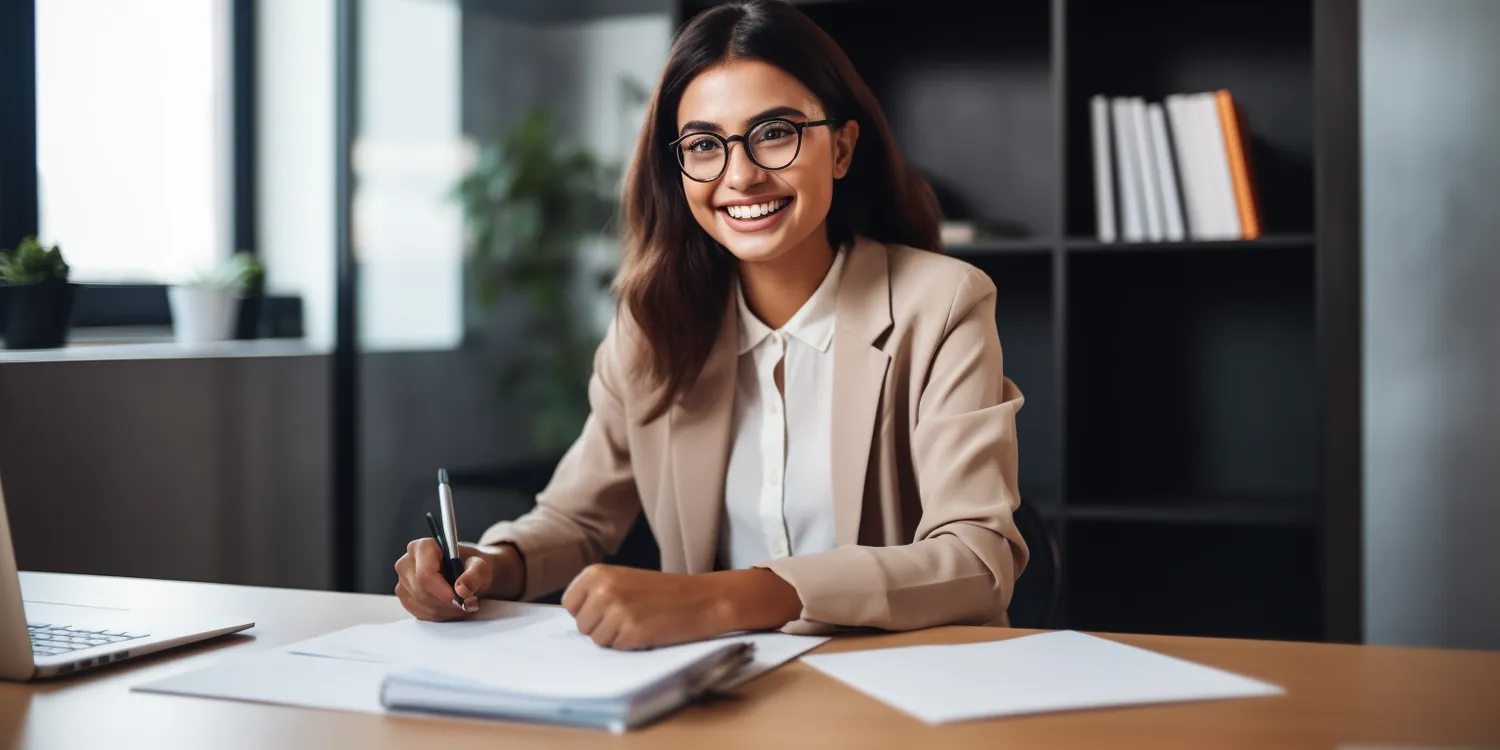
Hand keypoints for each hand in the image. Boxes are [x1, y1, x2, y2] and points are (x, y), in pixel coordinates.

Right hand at [394, 539, 520, 620]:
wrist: (467, 573)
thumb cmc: (471, 566)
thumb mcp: (481, 566)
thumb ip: (475, 575)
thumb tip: (462, 590)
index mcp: (423, 547)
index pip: (425, 574)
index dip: (443, 592)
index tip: (460, 601)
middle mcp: (407, 562)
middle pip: (422, 592)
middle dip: (447, 603)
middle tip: (467, 604)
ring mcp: (403, 580)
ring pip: (420, 604)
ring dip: (444, 610)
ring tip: (462, 605)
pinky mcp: (405, 596)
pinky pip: (418, 612)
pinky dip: (438, 615)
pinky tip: (450, 608)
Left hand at [561, 564, 802, 649]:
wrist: (702, 599)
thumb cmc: (664, 592)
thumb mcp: (624, 580)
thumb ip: (597, 593)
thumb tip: (575, 619)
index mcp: (596, 573)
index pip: (570, 605)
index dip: (589, 612)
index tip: (610, 609)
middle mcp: (602, 589)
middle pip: (582, 626)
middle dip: (602, 627)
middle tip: (631, 616)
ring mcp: (616, 611)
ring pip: (597, 641)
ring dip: (616, 638)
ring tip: (641, 622)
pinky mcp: (630, 632)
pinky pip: (617, 649)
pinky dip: (631, 645)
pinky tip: (649, 631)